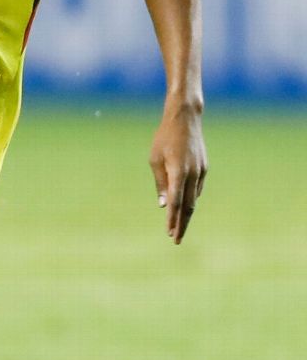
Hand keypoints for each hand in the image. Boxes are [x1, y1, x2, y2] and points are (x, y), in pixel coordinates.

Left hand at [149, 101, 206, 242]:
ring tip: (178, 227)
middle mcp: (192, 174)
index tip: (169, 233)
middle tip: (176, 239)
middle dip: (181, 224)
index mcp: (178, 172)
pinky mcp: (204, 169)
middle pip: (188, 206)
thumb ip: (160, 182)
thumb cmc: (164, 138)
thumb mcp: (155, 159)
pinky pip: (196, 189)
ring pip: (194, 199)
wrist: (185, 119)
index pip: (175, 202)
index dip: (172, 219)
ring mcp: (200, 172)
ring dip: (186, 214)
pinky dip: (190, 200)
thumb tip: (164, 205)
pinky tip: (184, 208)